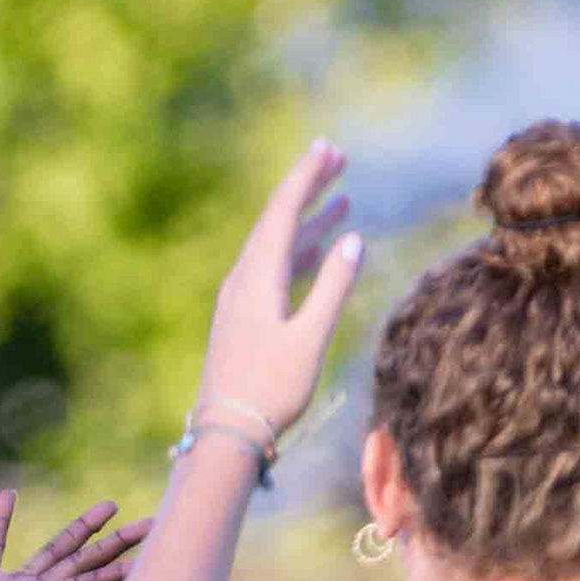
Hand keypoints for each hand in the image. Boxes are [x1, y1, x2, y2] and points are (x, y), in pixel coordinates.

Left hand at [198, 138, 363, 448]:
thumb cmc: (270, 390)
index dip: (306, 177)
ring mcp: (240, 298)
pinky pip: (273, 269)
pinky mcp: (243, 317)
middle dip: (308, 188)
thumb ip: (332, 287)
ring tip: (340, 200)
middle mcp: (243, 279)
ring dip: (308, 221)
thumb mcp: (309, 338)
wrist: (225, 432)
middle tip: (337, 158)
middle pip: (277, 219)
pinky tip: (319, 251)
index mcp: (257, 277)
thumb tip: (354, 240)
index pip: (282, 211)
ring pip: (276, 245)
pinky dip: (298, 253)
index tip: (327, 148)